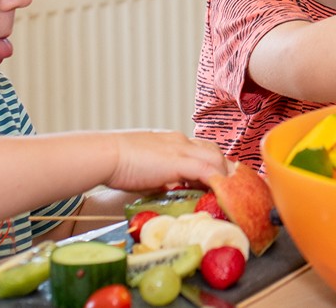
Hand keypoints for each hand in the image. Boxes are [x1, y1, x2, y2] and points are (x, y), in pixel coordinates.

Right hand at [108, 130, 227, 192]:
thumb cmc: (116, 162)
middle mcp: (180, 141)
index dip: (212, 164)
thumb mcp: (143, 166)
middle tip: (229, 187)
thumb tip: (165, 188)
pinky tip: (220, 194)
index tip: (216, 179)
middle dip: (224, 168)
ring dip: (224, 176)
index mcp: (171, 140)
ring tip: (228, 194)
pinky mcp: (178, 162)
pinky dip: (217, 181)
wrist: (105, 154)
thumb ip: (157, 175)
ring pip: (215, 158)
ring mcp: (180, 150)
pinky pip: (207, 170)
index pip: (201, 148)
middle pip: (213, 151)